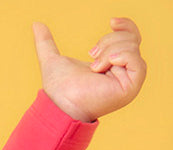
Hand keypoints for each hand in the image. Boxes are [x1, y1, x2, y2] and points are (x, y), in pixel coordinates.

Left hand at [32, 17, 146, 121]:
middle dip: (108, 41)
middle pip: (131, 39)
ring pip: (132, 47)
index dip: (126, 26)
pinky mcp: (131, 87)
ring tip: (94, 66)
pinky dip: (118, 56)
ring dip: (109, 50)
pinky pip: (136, 60)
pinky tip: (101, 68)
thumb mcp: (52, 59)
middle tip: (92, 56)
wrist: (61, 105)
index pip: (132, 38)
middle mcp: (125, 73)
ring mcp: (130, 82)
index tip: (111, 21)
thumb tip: (36, 24)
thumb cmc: (59, 90)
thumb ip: (46, 42)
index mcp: (114, 66)